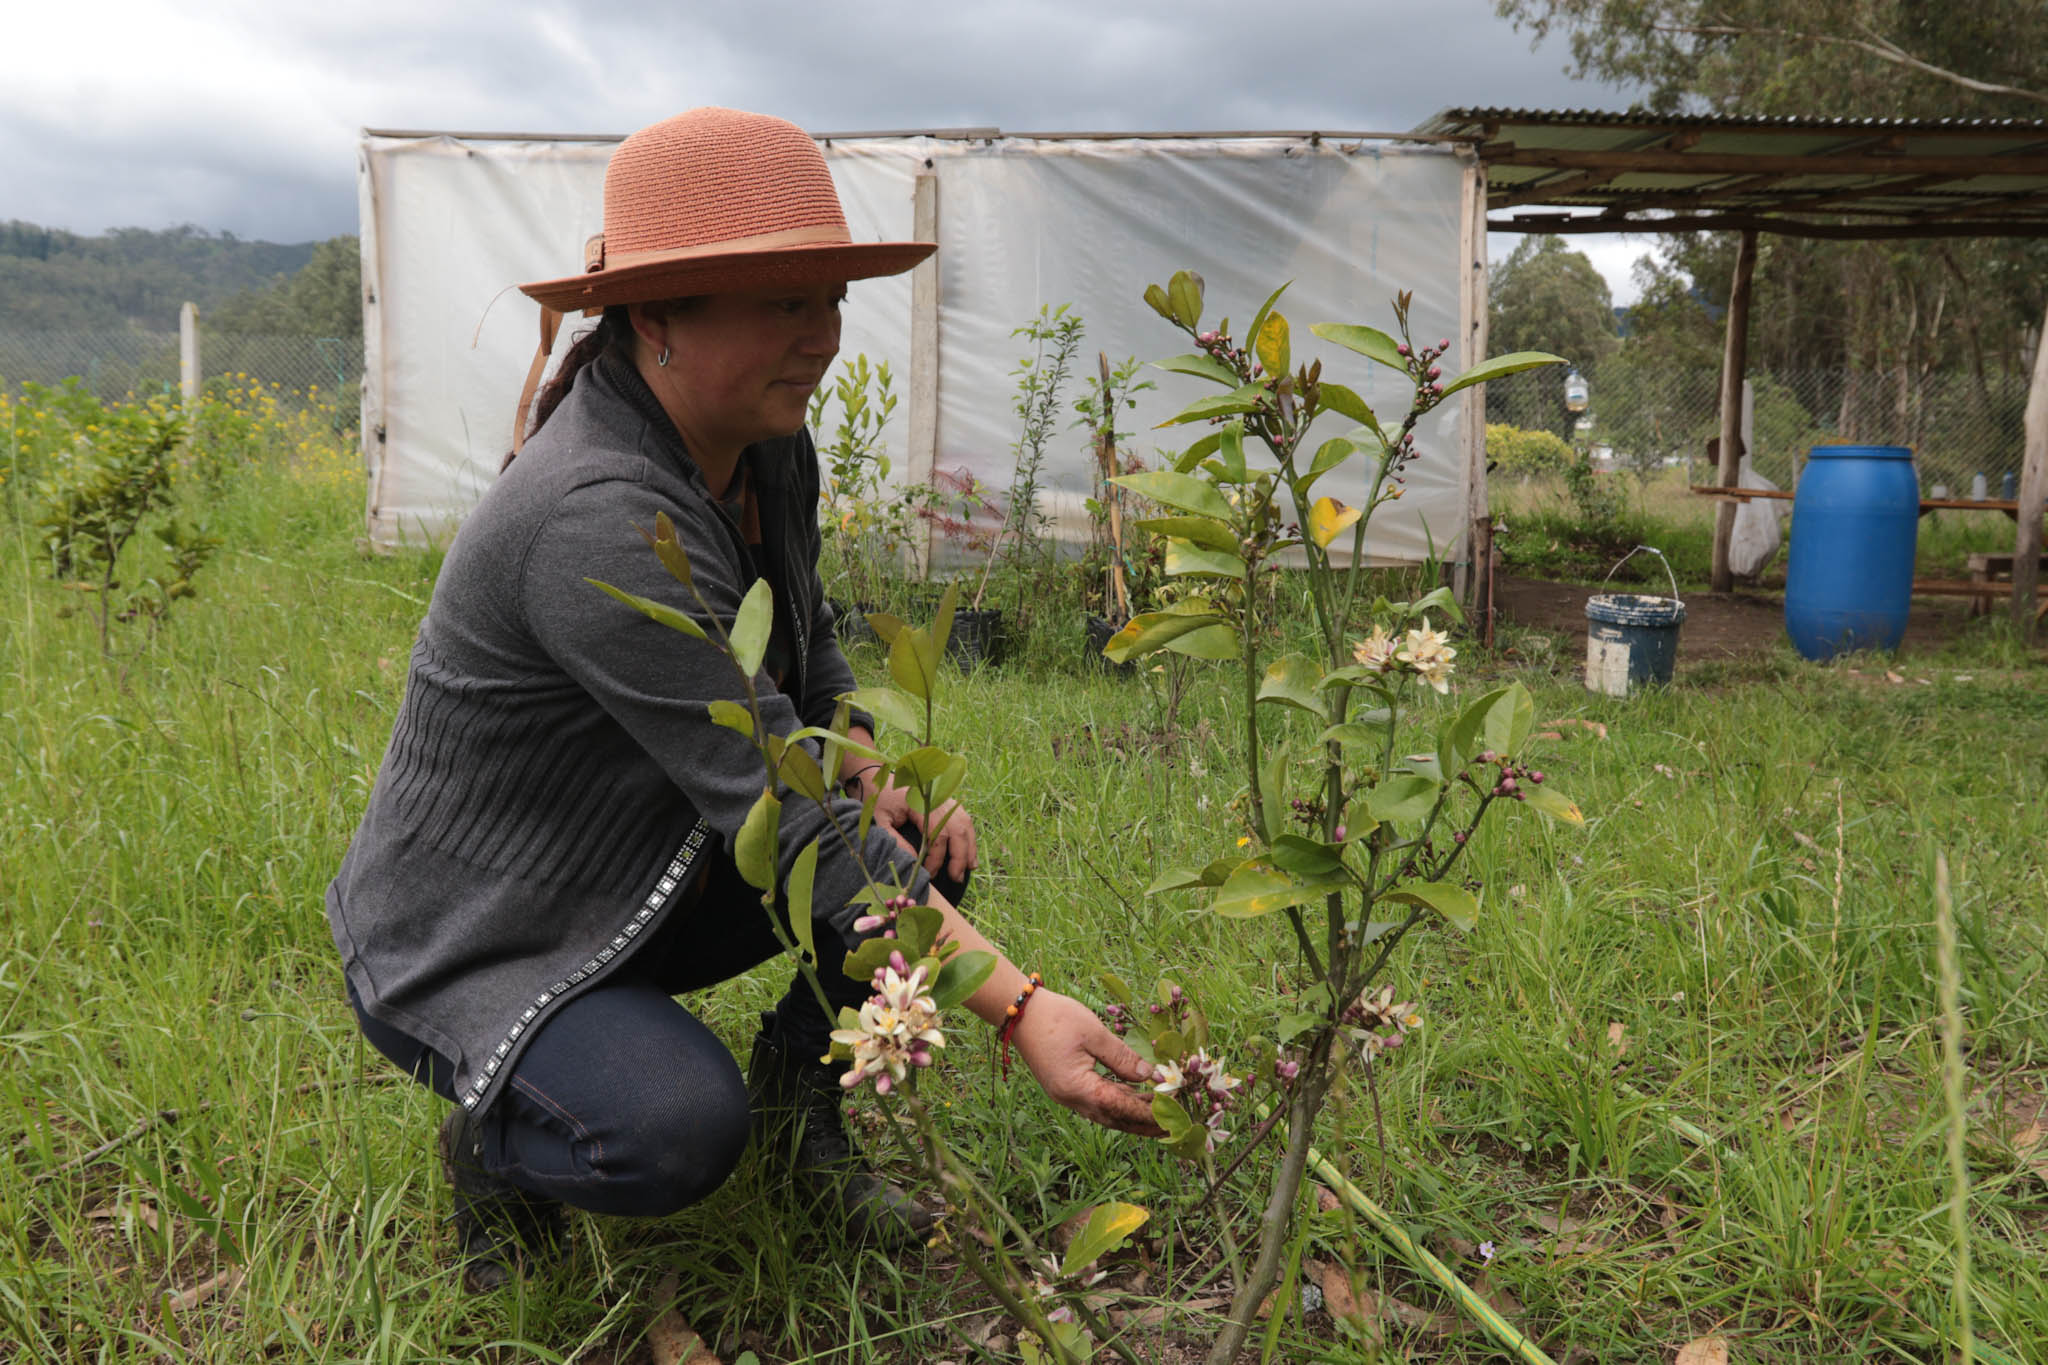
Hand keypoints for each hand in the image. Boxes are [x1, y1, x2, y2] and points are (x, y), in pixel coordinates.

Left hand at [868, 781, 978, 884]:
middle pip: (957, 830)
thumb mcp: (879, 821)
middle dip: (960, 856)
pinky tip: (969, 850)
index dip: (937, 858)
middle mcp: (938, 800)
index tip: (931, 874)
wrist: (876, 779)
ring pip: (964, 824)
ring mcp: (944, 799)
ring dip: (969, 847)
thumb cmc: (877, 800)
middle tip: (956, 878)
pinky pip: (963, 818)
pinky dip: (968, 835)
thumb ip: (896, 841)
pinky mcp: (945, 801)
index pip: (938, 835)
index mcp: (921, 804)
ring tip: (969, 868)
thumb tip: (915, 861)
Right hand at [1010, 991, 1165, 1136]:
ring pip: (1107, 1113)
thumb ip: (1122, 1057)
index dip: (1148, 1113)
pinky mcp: (1066, 1087)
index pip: (1121, 1108)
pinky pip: (1098, 1102)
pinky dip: (1119, 1102)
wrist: (1019, 1012)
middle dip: (1144, 1123)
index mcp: (1078, 1089)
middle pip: (1115, 1119)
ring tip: (1160, 1115)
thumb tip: (1150, 1075)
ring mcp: (1067, 1095)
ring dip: (1132, 1114)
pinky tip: (1136, 1098)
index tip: (1173, 1116)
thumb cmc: (1056, 1018)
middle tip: (1173, 1126)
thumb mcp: (1094, 1033)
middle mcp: (1072, 1099)